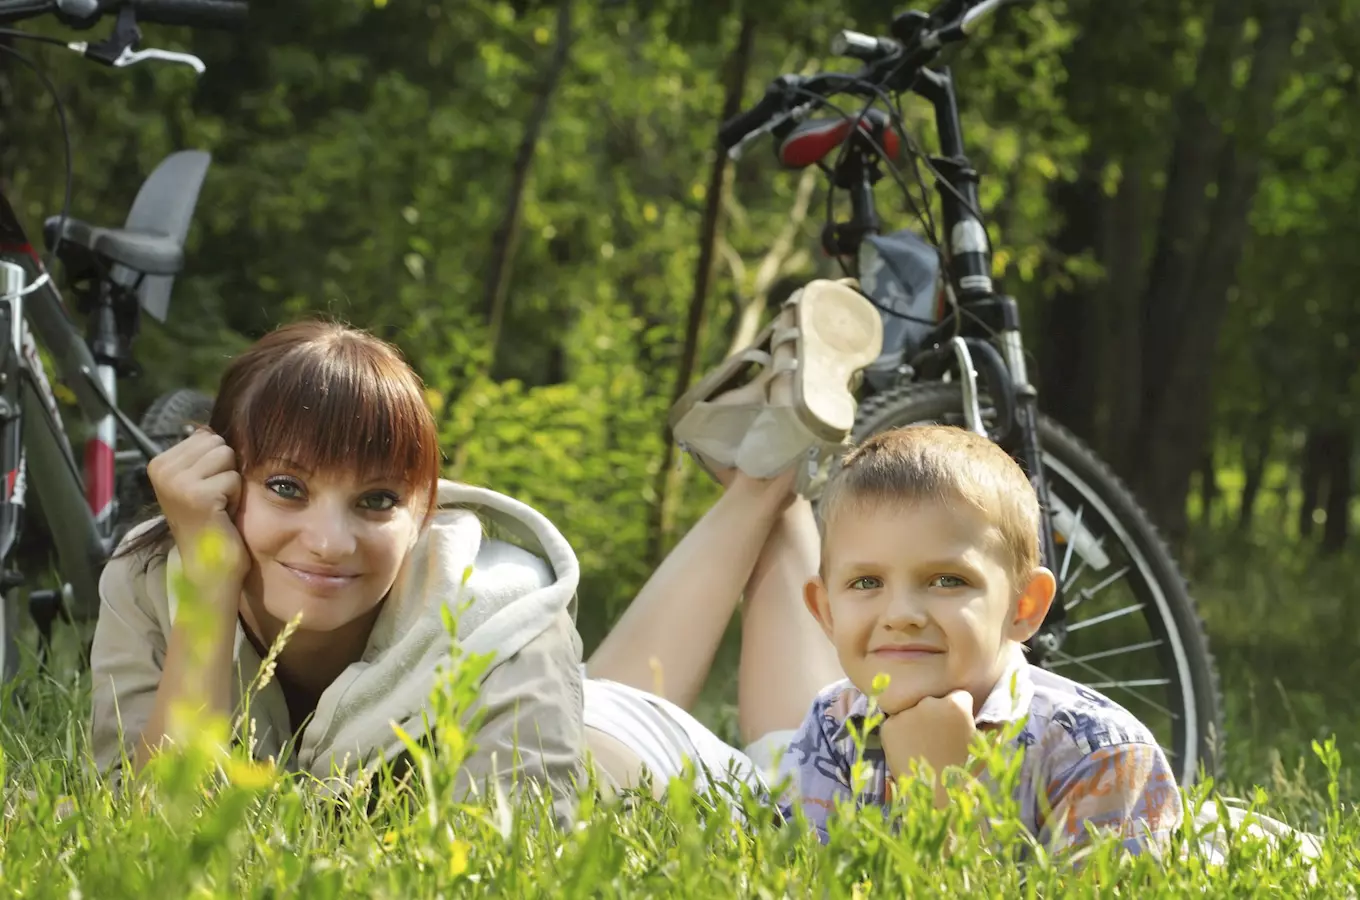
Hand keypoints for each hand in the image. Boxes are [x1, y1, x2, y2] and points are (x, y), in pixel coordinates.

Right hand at [147, 429, 247, 589]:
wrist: (208, 563)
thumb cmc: (209, 518)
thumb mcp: (198, 479)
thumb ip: (201, 452)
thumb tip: (209, 427)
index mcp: (159, 463)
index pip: (206, 436)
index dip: (216, 463)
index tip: (205, 489)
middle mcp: (163, 471)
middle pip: (218, 443)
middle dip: (225, 470)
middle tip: (214, 498)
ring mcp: (178, 483)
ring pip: (227, 457)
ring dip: (231, 482)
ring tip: (218, 504)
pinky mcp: (199, 496)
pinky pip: (234, 478)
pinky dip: (236, 496)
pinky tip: (222, 514)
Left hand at [880, 689, 976, 806]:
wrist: (931, 797)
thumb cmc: (961, 774)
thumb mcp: (980, 746)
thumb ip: (983, 724)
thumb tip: (986, 712)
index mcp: (957, 706)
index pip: (959, 695)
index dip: (959, 710)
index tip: (956, 725)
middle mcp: (930, 703)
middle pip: (933, 701)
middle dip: (936, 715)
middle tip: (937, 739)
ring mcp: (907, 713)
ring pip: (913, 712)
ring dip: (917, 724)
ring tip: (922, 747)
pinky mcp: (889, 725)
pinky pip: (895, 724)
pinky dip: (900, 735)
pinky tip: (908, 751)